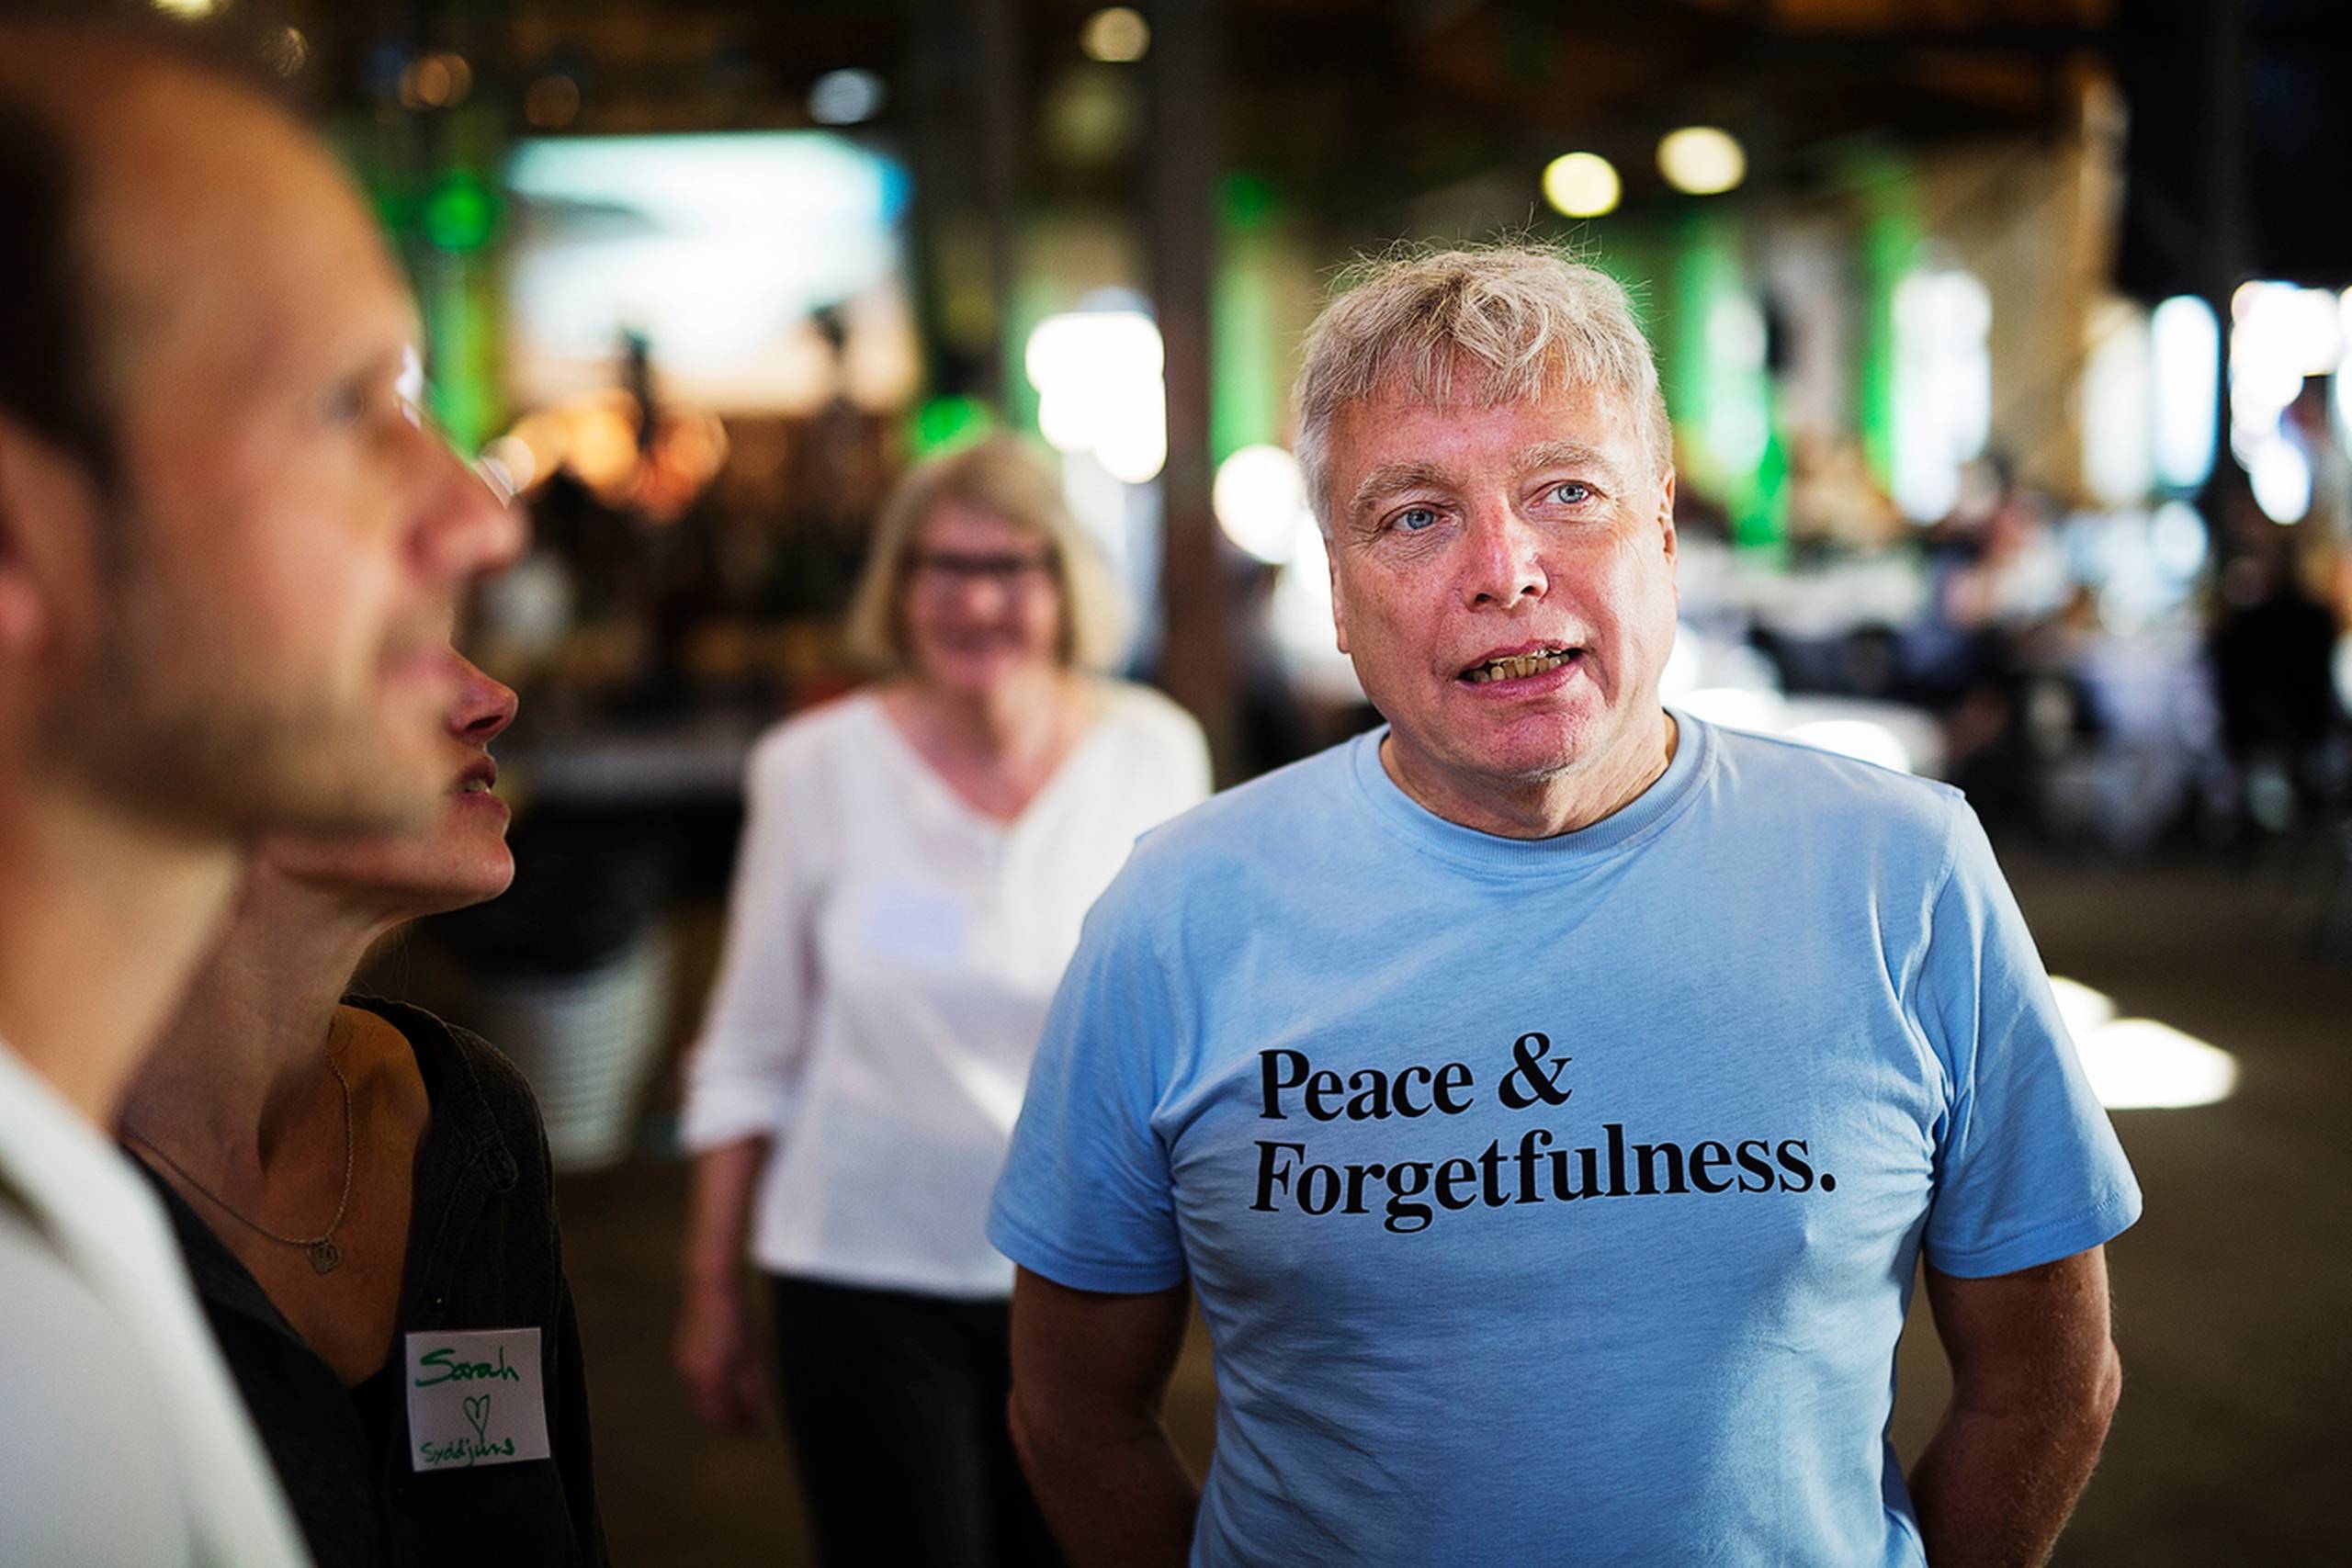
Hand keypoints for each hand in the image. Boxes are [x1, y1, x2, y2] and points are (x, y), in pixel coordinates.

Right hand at [674, 1278, 767, 1432]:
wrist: (712, 1287)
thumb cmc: (738, 1319)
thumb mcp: (753, 1355)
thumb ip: (753, 1388)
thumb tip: (756, 1417)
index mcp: (711, 1377)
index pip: (724, 1416)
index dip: (741, 1428)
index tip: (757, 1435)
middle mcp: (692, 1375)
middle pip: (709, 1412)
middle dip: (729, 1423)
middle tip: (750, 1429)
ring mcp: (685, 1364)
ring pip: (702, 1398)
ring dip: (720, 1408)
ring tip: (743, 1411)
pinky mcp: (684, 1354)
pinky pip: (698, 1383)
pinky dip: (712, 1392)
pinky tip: (728, 1388)